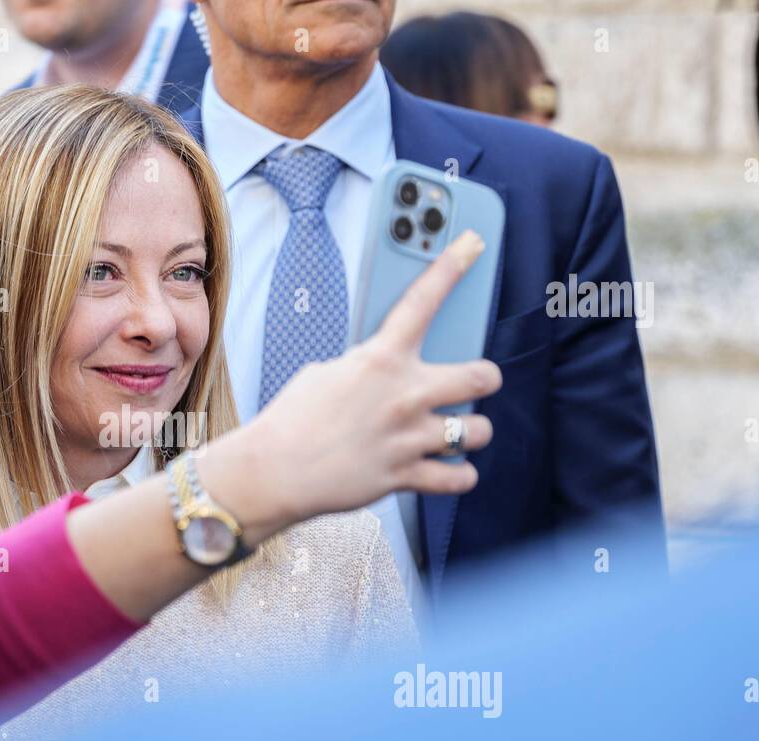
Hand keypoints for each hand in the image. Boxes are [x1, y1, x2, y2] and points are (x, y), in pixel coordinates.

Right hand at [201, 230, 501, 542]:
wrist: (272, 471)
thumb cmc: (291, 421)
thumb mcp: (325, 374)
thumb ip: (364, 367)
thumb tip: (384, 373)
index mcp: (380, 360)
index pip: (422, 300)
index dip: (451, 266)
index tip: (473, 244)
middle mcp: (404, 395)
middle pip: (482, 377)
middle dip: (485, 379)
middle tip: (476, 383)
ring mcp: (408, 437)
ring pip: (478, 431)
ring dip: (472, 432)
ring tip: (458, 433)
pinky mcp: (405, 475)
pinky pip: (457, 478)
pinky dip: (459, 476)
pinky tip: (451, 469)